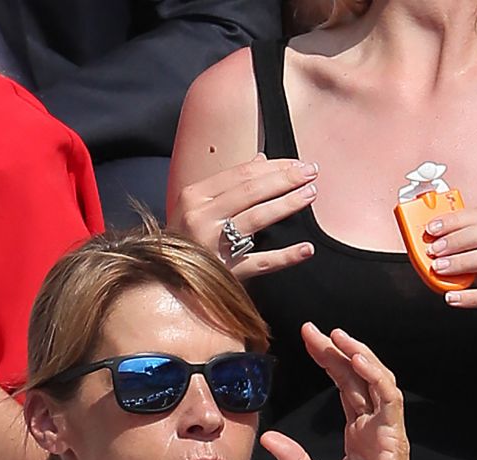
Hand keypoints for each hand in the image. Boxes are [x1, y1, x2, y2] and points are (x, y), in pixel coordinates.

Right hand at [170, 154, 315, 279]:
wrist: (165, 281)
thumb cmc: (186, 240)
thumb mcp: (199, 207)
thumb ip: (229, 184)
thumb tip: (260, 160)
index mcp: (194, 196)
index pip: (241, 174)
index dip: (274, 167)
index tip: (298, 164)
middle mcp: (201, 217)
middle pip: (251, 191)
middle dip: (285, 180)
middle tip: (311, 173)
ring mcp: (212, 245)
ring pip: (257, 219)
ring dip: (288, 204)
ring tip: (310, 195)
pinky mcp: (224, 272)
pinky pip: (261, 262)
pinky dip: (286, 256)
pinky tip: (307, 249)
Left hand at [261, 324, 423, 459]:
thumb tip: (268, 438)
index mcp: (358, 435)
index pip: (345, 386)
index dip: (329, 361)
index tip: (308, 341)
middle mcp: (373, 427)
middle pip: (358, 377)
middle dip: (337, 350)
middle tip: (314, 330)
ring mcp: (386, 432)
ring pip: (377, 380)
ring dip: (359, 355)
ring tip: (337, 336)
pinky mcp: (394, 440)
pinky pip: (389, 400)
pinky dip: (375, 377)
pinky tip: (358, 360)